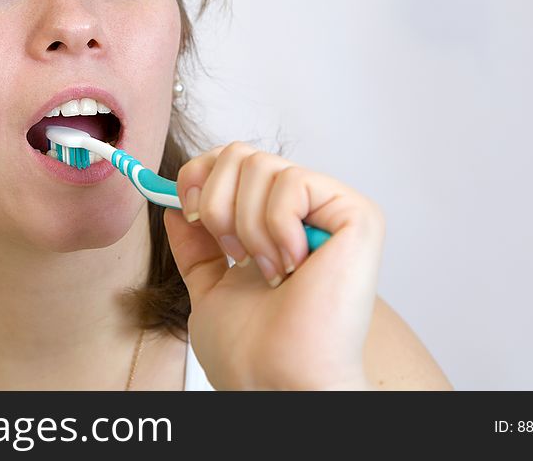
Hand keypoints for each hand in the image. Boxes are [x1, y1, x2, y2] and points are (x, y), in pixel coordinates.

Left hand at [163, 142, 384, 389]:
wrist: (273, 379)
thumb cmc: (250, 350)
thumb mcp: (210, 287)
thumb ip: (197, 245)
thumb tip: (176, 204)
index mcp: (274, 225)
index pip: (233, 160)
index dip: (200, 174)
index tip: (187, 209)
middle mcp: (306, 211)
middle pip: (241, 153)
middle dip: (218, 204)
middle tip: (234, 254)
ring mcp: (332, 211)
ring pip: (262, 165)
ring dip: (246, 226)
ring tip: (267, 270)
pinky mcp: (356, 215)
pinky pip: (293, 182)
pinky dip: (276, 227)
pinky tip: (292, 266)